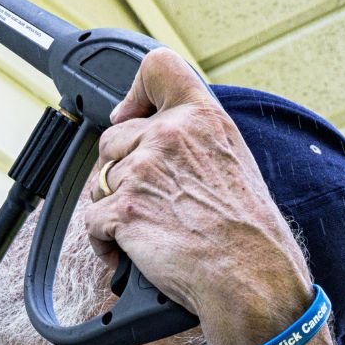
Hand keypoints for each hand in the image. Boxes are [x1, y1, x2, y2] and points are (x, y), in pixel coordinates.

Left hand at [81, 49, 311, 329]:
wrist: (251, 277)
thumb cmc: (249, 232)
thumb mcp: (234, 160)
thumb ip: (194, 137)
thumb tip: (156, 134)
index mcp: (202, 117)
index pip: (157, 67)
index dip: (135, 92)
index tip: (131, 116)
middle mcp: (170, 135)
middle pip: (113, 138)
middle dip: (122, 170)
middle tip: (151, 200)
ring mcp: (143, 170)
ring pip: (100, 180)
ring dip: (114, 208)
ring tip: (147, 229)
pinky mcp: (124, 209)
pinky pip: (93, 220)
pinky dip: (106, 243)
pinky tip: (131, 253)